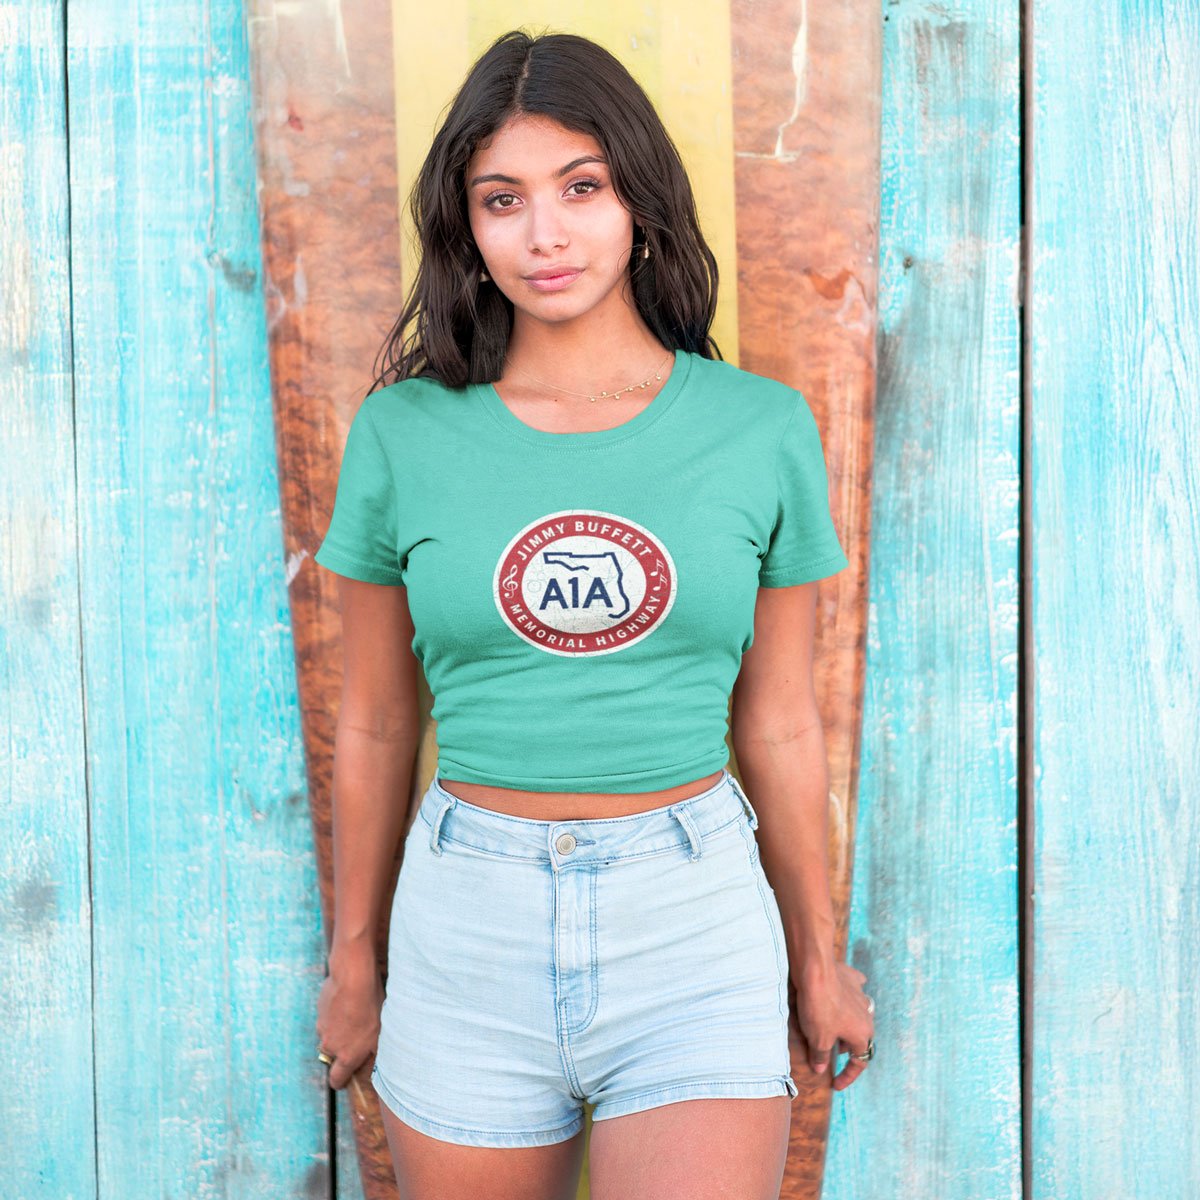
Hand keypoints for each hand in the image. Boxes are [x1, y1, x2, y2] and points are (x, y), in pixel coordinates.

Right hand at [316, 942, 383, 1090]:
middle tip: (357, 1037)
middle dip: (341, 1051)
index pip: (336, 1080)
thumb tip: (373, 1067)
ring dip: (339, 1031)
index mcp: (346, 1056)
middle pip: (332, 1056)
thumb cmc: (371, 1008)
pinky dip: (335, 1015)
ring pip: (329, 1036)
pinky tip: (348, 1002)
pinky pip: (327, 1019)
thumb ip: (374, 1055)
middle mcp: (330, 1046)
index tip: (344, 1078)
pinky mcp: (319, 1011)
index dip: (340, 1081)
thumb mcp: (380, 1035)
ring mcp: (322, 1028)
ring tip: (355, 1015)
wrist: (353, 980)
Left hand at [789, 959, 874, 1090]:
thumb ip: (821, 1056)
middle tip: (828, 1051)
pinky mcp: (852, 979)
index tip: (836, 1084)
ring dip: (845, 1024)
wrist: (816, 971)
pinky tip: (839, 997)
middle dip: (845, 1048)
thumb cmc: (818, 1008)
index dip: (847, 1076)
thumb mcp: (817, 1039)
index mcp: (862, 1034)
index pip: (859, 1062)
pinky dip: (848, 997)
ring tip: (830, 1027)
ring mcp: (861, 995)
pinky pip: (853, 991)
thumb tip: (821, 1068)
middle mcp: (867, 1016)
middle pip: (858, 1038)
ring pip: (857, 1015)